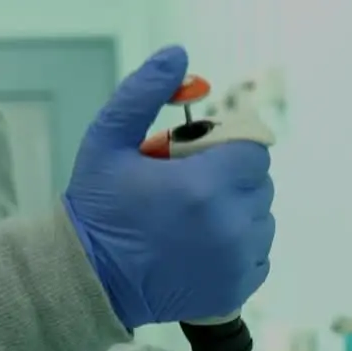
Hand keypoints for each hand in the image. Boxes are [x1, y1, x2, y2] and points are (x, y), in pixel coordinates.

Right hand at [64, 46, 275, 329]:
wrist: (89, 281)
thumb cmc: (98, 209)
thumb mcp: (108, 141)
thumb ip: (143, 93)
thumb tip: (178, 57)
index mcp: (205, 186)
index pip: (254, 150)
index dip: (230, 148)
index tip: (201, 157)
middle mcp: (230, 226)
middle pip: (259, 184)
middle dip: (231, 179)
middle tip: (191, 188)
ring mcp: (236, 263)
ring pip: (262, 221)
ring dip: (238, 213)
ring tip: (196, 219)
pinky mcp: (236, 291)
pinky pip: (259, 257)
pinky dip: (239, 249)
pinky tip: (202, 247)